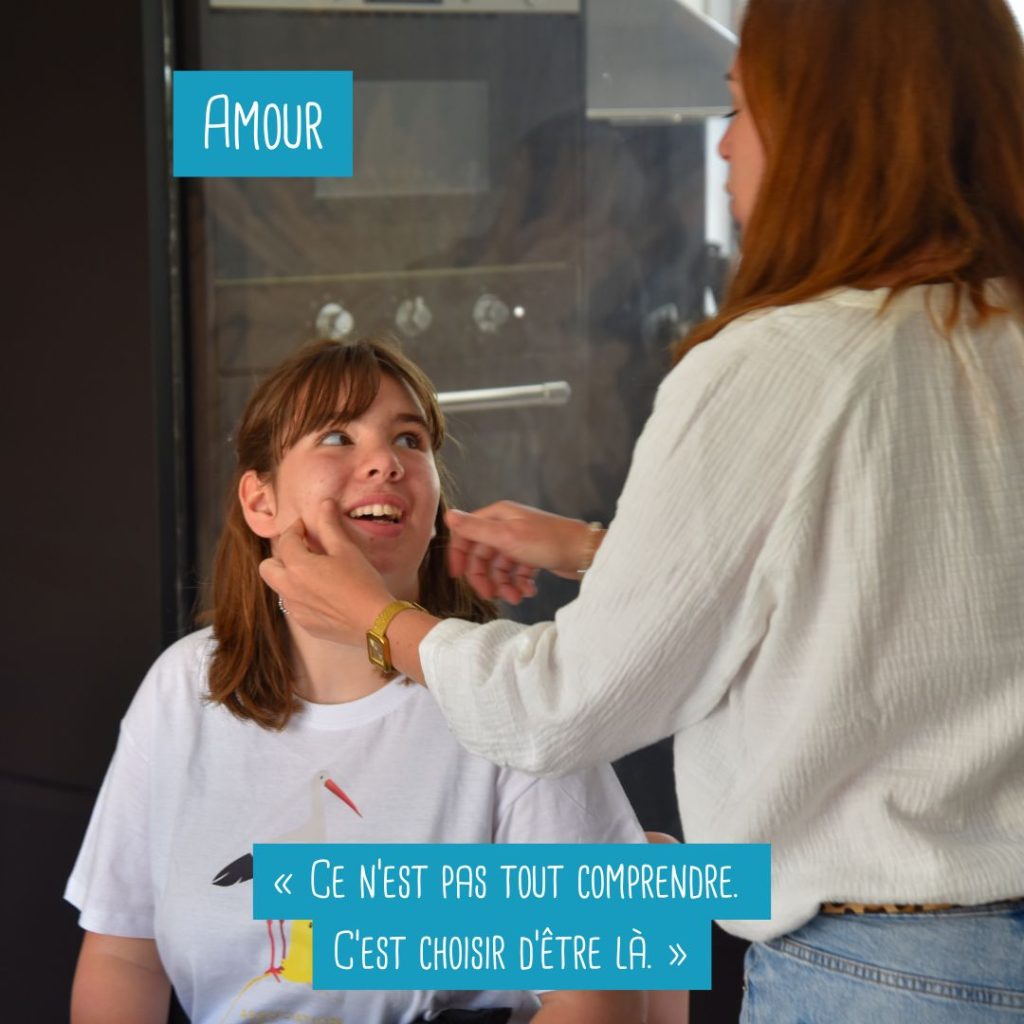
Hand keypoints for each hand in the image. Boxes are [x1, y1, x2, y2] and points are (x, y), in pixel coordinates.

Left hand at [259, 500, 392, 645]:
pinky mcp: (305, 625)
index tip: (305, 526)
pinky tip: (326, 596)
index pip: (286, 540)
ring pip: (280, 588)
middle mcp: (289, 589)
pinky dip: (302, 597)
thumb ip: (330, 526)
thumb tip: (324, 504)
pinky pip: (294, 606)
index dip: (295, 529)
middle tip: (304, 552)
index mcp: (297, 566)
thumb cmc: (363, 583)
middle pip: (267, 567)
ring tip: (316, 574)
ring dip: (290, 578)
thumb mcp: (347, 550)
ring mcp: (295, 610)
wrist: (376, 623)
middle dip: (280, 557)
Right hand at [445, 501, 600, 603]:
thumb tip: (448, 515)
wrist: (585, 553)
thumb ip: (476, 529)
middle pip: (483, 555)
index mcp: (497, 517)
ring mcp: (520, 542)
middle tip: (491, 597)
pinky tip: (529, 592)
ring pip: (499, 568)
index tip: (458, 576)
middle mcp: (506, 527)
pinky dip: (519, 584)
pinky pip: (516, 573)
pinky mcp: (532, 556)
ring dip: (504, 585)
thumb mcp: (507, 536)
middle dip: (485, 578)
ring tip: (516, 598)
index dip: (460, 555)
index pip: (467, 534)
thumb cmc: (546, 541)